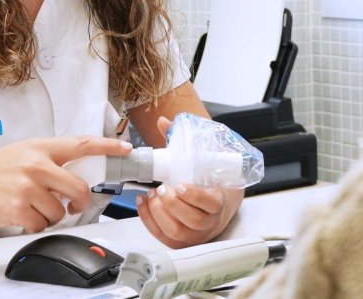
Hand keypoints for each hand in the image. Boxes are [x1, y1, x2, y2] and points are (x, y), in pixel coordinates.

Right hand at [0, 135, 132, 232]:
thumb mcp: (21, 154)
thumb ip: (48, 160)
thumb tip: (75, 175)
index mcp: (40, 147)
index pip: (82, 144)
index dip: (108, 146)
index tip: (126, 149)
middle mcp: (36, 164)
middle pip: (79, 188)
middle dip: (80, 202)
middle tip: (74, 206)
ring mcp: (28, 187)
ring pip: (60, 211)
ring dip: (51, 215)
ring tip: (32, 207)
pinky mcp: (18, 208)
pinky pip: (43, 224)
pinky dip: (35, 225)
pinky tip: (21, 216)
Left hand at [135, 116, 240, 247]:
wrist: (216, 206)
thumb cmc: (208, 182)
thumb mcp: (205, 160)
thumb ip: (185, 140)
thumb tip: (163, 122)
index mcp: (218, 202)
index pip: (209, 202)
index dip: (194, 196)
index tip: (180, 185)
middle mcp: (208, 221)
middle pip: (191, 219)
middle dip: (172, 204)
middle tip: (162, 188)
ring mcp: (193, 233)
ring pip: (175, 230)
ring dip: (159, 212)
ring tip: (153, 194)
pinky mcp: (179, 240)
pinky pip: (162, 235)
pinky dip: (148, 219)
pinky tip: (144, 202)